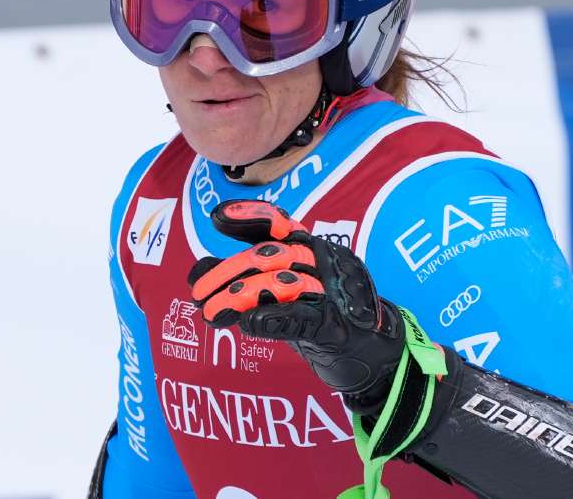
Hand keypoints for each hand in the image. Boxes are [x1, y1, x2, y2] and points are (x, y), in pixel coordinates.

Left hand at [187, 200, 404, 410]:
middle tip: (197, 293)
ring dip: (240, 297)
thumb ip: (247, 281)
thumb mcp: (283, 297)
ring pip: (283, 282)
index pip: (279, 223)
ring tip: (210, 312)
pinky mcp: (338, 326)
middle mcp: (326, 262)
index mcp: (312, 249)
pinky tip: (247, 323)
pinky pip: (302, 316)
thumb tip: (197, 272)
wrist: (375, 356)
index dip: (249, 217)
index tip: (215, 218)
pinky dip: (273, 318)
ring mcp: (334, 292)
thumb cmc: (324, 320)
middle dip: (229, 272)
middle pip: (271, 255)